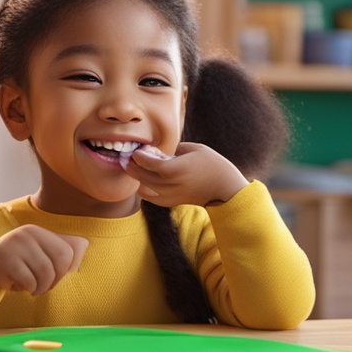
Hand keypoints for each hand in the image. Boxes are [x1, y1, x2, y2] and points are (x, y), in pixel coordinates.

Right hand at [0, 225, 88, 295]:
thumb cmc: (19, 263)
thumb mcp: (38, 252)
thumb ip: (60, 249)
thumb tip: (84, 245)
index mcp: (39, 232)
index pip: (66, 252)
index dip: (64, 271)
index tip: (53, 277)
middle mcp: (28, 234)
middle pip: (59, 262)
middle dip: (55, 280)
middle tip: (44, 286)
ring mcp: (16, 246)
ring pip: (45, 273)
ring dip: (41, 288)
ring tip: (33, 289)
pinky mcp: (7, 261)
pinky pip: (29, 281)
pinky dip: (29, 289)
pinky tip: (21, 287)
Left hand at [123, 142, 248, 207]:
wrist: (225, 189)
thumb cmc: (213, 165)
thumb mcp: (195, 149)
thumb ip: (175, 149)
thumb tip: (161, 151)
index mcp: (174, 168)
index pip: (148, 162)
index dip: (138, 156)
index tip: (136, 150)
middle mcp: (169, 184)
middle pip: (142, 176)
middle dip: (132, 166)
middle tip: (126, 157)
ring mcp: (170, 195)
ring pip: (144, 187)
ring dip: (136, 177)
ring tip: (132, 167)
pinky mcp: (172, 202)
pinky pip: (151, 198)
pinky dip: (144, 191)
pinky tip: (141, 183)